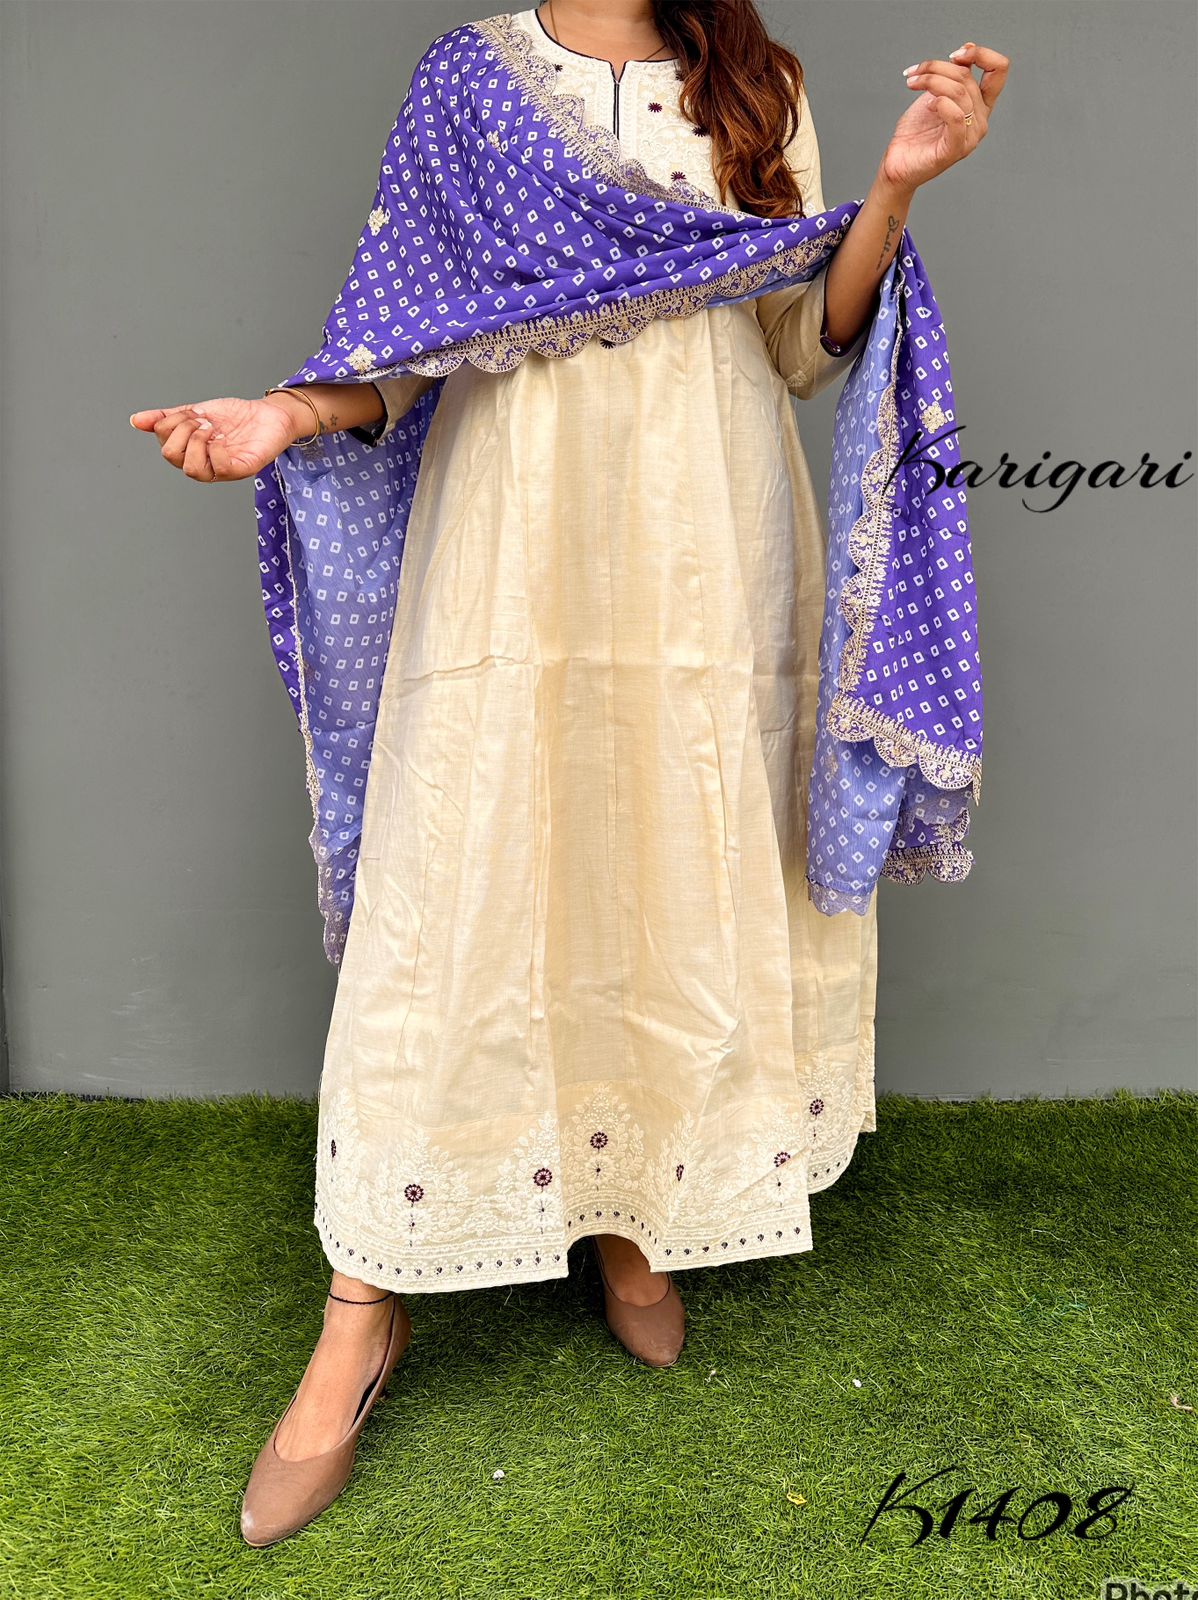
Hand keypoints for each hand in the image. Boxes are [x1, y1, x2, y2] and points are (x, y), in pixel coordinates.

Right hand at [128, 394, 304, 482]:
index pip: (164, 444)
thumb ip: (168, 418)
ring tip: (211, 428)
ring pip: (191, 469)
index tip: (191, 412)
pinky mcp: (241, 470)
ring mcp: (221, 469)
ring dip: (197, 441)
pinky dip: (216, 450)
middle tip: (202, 420)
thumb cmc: (235, 417)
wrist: (269, 414)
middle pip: (172, 457)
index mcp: (190, 451)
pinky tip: (223, 438)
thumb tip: (136, 420)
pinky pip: (219, 469)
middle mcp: (203, 463)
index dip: (172, 424)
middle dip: (182, 430)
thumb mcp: (196, 411)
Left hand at [881, 41, 1008, 195]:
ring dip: (930, 81)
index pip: (999, 70)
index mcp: (980, 105)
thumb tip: (967, 48)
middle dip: (936, 68)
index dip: (981, 54)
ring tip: (912, 84)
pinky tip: (927, 106)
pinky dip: (940, 104)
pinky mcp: (955, 150)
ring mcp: (970, 137)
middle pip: (966, 78)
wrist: (898, 162)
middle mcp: (981, 120)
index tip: (955, 54)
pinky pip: (956, 118)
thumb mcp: (936, 94)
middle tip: (914, 73)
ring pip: (958, 93)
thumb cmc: (916, 131)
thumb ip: (953, 75)